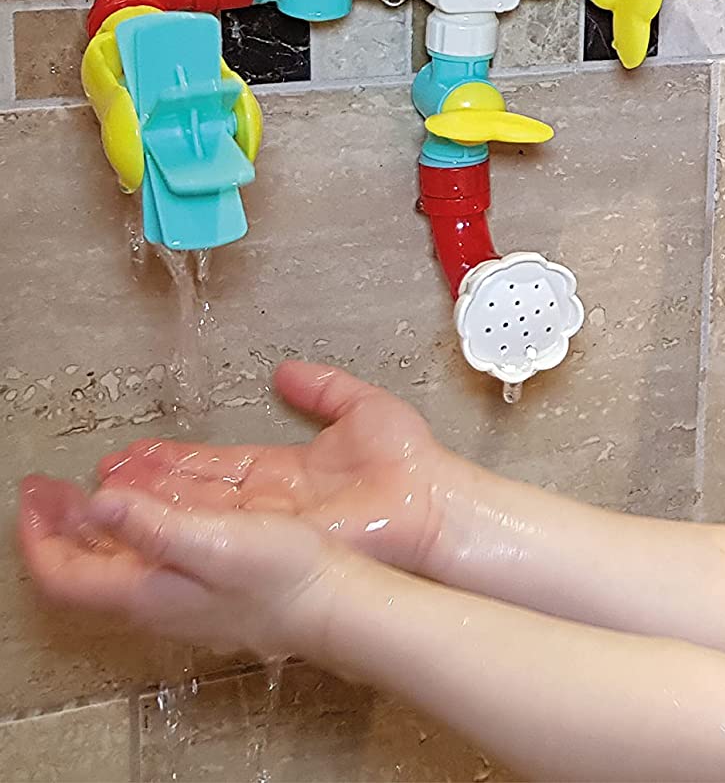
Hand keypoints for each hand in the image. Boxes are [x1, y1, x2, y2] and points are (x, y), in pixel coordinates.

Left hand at [18, 479, 345, 659]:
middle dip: (58, 526)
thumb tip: (98, 504)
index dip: (38, 533)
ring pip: (115, 562)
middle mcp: (153, 600)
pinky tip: (150, 507)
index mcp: (145, 591)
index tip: (33, 493)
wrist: (330, 603)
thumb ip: (153, 524)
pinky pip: (148, 557)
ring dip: (95, 524)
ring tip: (90, 488)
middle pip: (84, 568)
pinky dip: (134, 527)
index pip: (64, 571)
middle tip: (48, 489)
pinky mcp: (205, 587)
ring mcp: (179, 597)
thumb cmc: (282, 576)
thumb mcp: (214, 540)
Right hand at [94, 361, 458, 574]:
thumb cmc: (410, 464)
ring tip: (105, 494)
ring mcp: (271, 526)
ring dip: (151, 504)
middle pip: (196, 493)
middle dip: (147, 485)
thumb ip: (322, 387)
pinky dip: (179, 527)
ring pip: (198, 514)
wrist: (432, 500)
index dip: (175, 461)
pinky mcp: (275, 541)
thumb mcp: (359, 407)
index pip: (217, 466)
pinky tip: (143, 519)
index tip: (137, 454)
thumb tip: (288, 370)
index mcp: (285, 472)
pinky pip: (220, 534)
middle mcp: (271, 502)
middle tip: (103, 476)